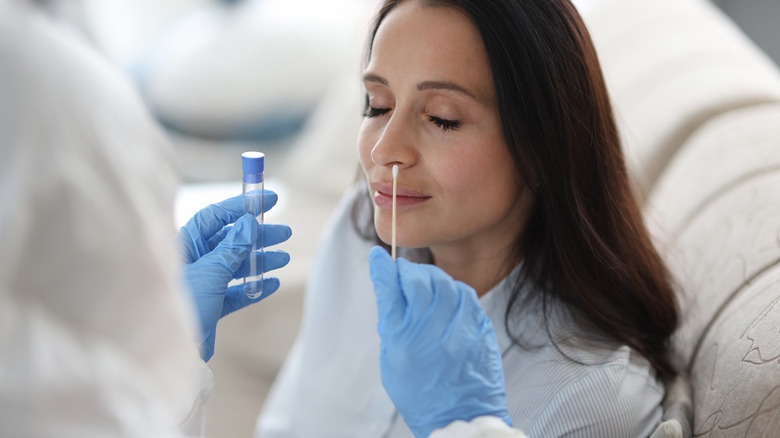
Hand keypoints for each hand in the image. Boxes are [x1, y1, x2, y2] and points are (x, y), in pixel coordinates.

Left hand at [177, 191, 290, 360]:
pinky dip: (255, 286)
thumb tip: (249, 223)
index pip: (216, 216)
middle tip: (284, 233)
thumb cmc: (181, 304)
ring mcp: (203, 284)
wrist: (169, 350)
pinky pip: (237, 292)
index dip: (241, 206)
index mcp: (186, 246)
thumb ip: (233, 247)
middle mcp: (194, 261)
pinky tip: (271, 283)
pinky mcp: (211, 306)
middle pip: (231, 240)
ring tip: (284, 258)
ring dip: (261, 260)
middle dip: (259, 236)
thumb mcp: (211, 271)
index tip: (267, 200)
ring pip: (237, 266)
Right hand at [368, 246, 511, 437]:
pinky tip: (450, 298)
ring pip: (447, 283)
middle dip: (409, 271)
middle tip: (406, 273)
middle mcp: (431, 331)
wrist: (458, 417)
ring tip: (428, 285)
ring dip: (434, 278)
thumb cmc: (418, 391)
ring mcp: (459, 330)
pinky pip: (468, 297)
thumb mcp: (392, 359)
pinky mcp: (480, 331)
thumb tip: (390, 287)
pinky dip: (456, 292)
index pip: (389, 289)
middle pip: (419, 280)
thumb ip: (392, 322)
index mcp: (402, 339)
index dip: (382, 267)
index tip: (380, 256)